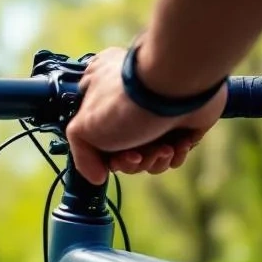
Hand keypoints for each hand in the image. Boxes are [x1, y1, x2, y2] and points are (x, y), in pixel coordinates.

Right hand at [64, 46, 226, 183]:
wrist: (175, 85)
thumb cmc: (126, 101)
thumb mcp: (82, 128)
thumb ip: (81, 154)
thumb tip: (98, 177)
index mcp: (100, 105)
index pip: (97, 144)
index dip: (106, 159)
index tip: (112, 160)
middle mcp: (126, 109)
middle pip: (124, 155)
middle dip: (132, 162)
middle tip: (137, 155)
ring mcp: (154, 116)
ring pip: (149, 157)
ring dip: (154, 160)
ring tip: (162, 147)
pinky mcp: (180, 123)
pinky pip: (175, 153)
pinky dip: (176, 154)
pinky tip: (177, 144)